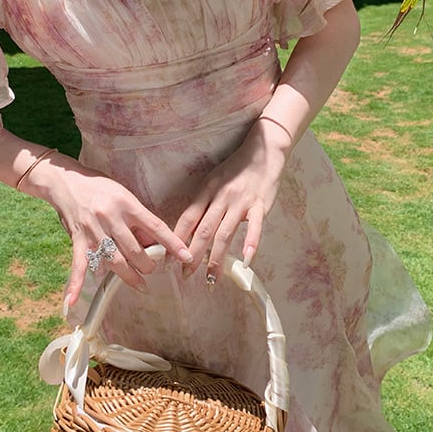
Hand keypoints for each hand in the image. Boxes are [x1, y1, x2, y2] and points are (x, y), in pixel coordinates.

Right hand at [28, 155, 193, 310]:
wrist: (67, 181)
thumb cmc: (101, 188)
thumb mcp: (126, 196)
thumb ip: (139, 219)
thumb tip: (154, 242)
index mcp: (127, 204)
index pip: (155, 227)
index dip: (172, 243)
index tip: (186, 256)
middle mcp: (111, 217)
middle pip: (134, 250)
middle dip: (147, 265)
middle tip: (153, 269)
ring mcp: (93, 230)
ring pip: (114, 260)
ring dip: (129, 276)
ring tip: (141, 284)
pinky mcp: (78, 239)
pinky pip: (78, 264)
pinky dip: (76, 283)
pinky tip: (73, 300)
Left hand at [173, 117, 289, 281]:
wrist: (263, 152)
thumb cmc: (235, 169)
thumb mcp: (212, 181)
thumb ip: (202, 204)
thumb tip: (186, 230)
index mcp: (206, 191)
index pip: (187, 219)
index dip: (176, 240)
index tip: (169, 260)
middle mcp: (221, 197)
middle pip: (204, 230)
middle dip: (193, 255)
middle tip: (186, 275)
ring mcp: (241, 202)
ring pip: (225, 234)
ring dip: (216, 259)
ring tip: (210, 279)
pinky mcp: (261, 205)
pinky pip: (255, 227)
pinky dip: (251, 244)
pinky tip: (246, 261)